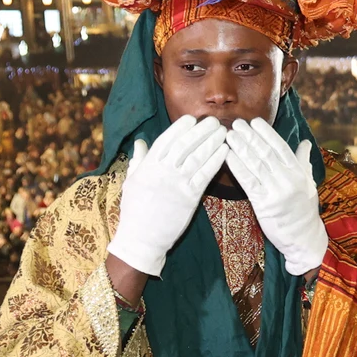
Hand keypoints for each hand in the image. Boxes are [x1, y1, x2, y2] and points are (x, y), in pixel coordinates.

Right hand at [107, 116, 227, 277]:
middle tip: (214, 120)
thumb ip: (139, 160)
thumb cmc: (134, 210)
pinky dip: (216, 160)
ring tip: (223, 131)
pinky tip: (225, 151)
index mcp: (148, 165)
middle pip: (185, 144)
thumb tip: (140, 141)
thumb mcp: (131, 181)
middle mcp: (163, 171)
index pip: (166, 139)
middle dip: (201, 130)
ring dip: (212, 142)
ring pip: (198, 156)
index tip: (192, 118)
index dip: (180, 127)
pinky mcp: (190, 197)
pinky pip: (206, 174)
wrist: (141, 238)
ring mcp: (177, 183)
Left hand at [225, 118, 328, 276]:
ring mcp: (276, 191)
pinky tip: (228, 156)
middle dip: (250, 137)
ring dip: (241, 148)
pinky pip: (248, 182)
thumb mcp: (308, 183)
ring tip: (229, 135)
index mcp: (299, 172)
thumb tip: (305, 143)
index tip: (255, 122)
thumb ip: (303, 162)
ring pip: (256, 165)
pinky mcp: (264, 204)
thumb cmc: (305, 210)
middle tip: (236, 123)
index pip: (281, 147)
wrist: (304, 238)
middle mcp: (288, 179)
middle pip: (266, 153)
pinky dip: (237, 167)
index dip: (267, 134)